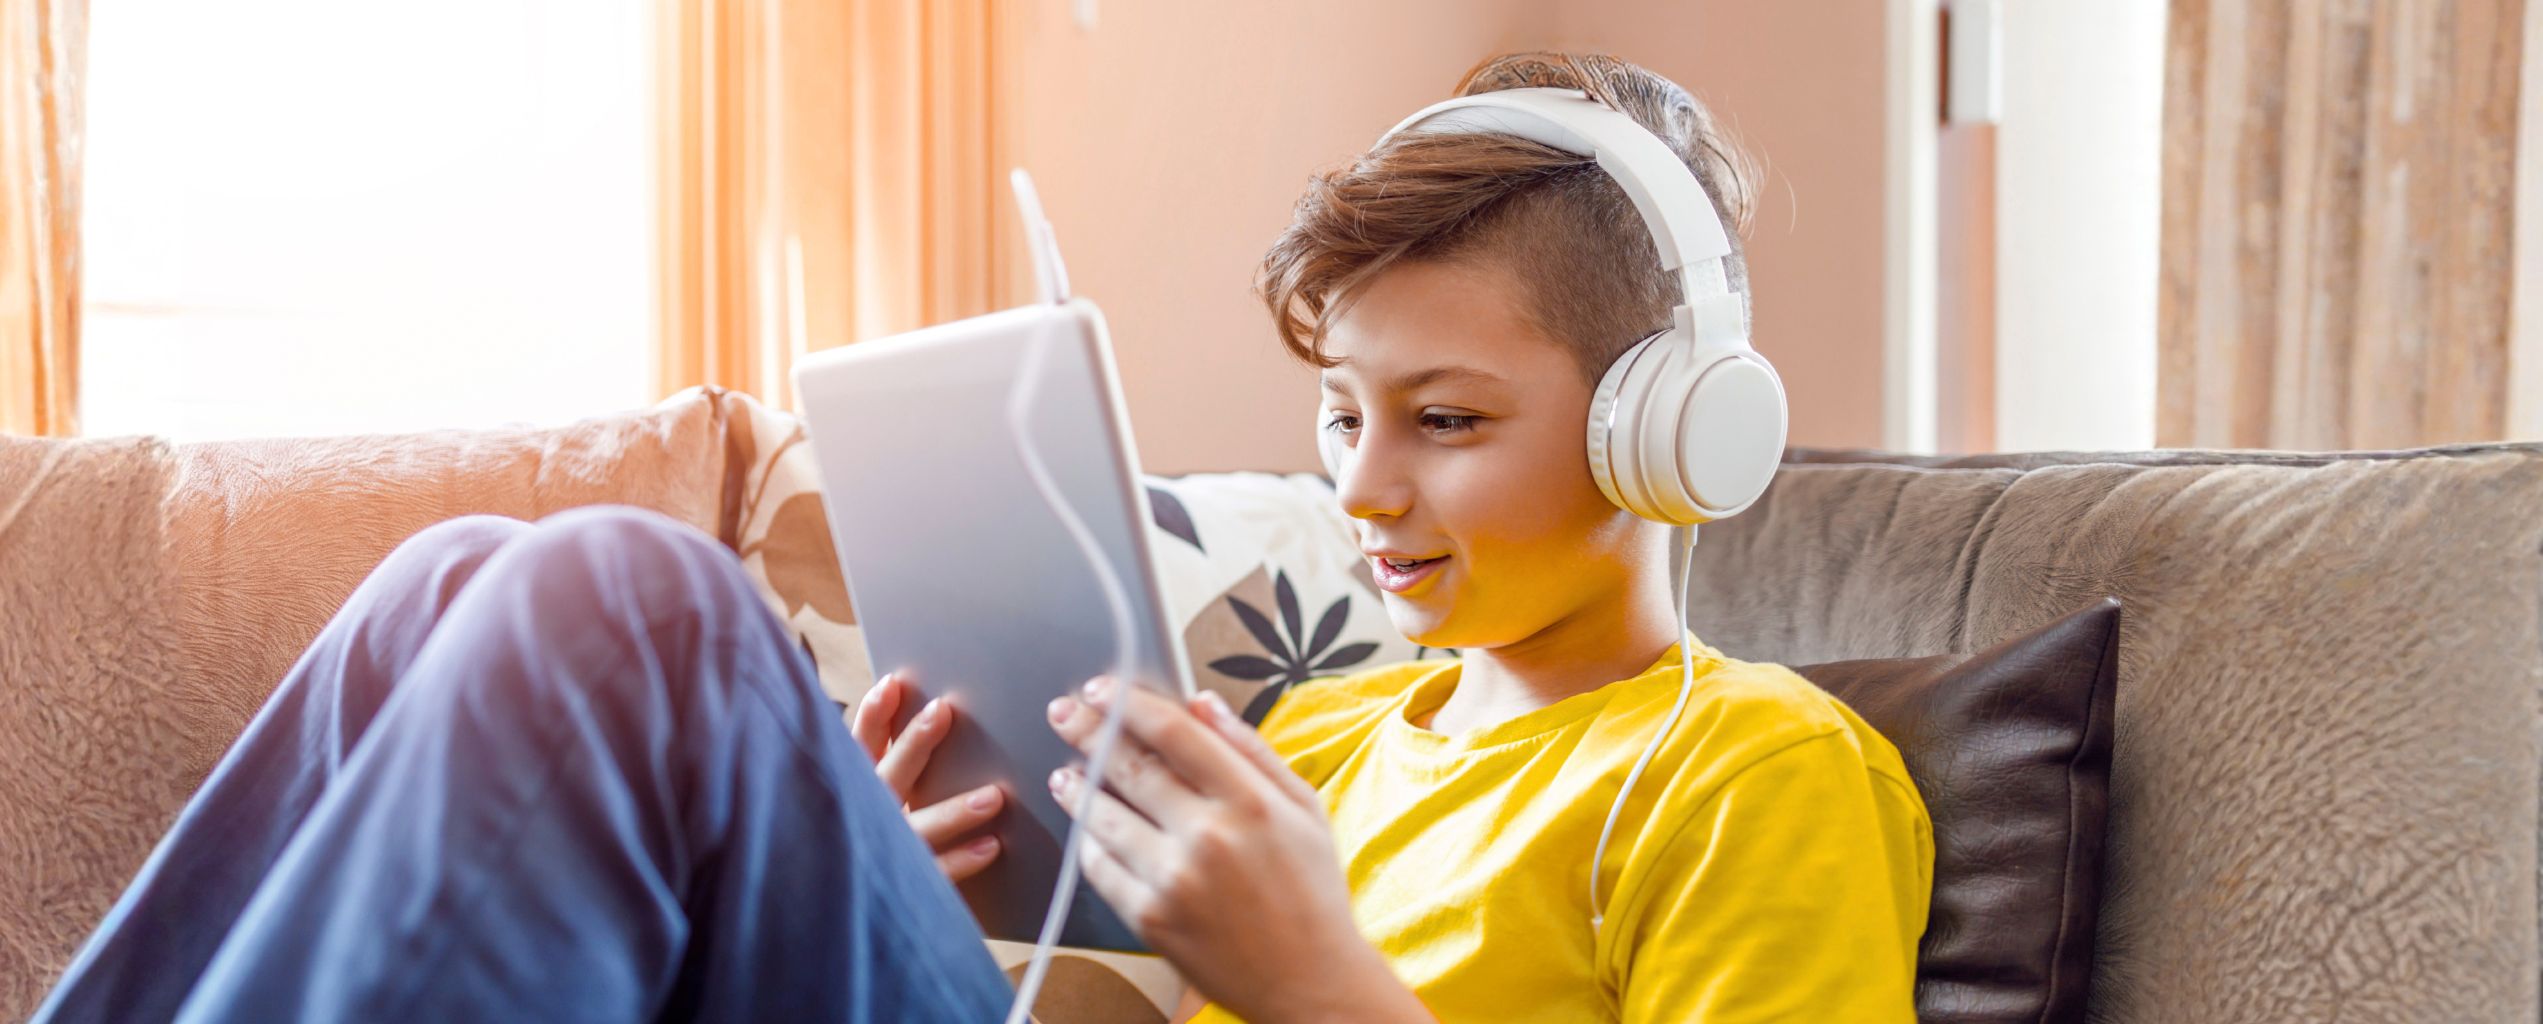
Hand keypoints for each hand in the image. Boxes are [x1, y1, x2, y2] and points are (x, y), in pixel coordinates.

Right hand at [850, 671, 1005, 882]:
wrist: (829, 919)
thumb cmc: (856, 844)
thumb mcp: (862, 801)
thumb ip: (886, 767)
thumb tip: (930, 718)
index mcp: (849, 792)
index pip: (857, 748)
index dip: (872, 717)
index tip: (893, 684)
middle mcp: (860, 820)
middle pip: (887, 776)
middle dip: (913, 743)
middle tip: (943, 710)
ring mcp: (878, 855)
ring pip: (914, 829)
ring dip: (953, 812)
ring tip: (994, 795)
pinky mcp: (896, 893)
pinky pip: (931, 876)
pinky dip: (960, 861)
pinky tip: (990, 846)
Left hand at [1046, 678, 1433, 1023]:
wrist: (1311, 983)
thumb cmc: (1312, 892)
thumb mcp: (1303, 809)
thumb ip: (1251, 750)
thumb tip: (1202, 702)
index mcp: (1251, 802)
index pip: (1174, 732)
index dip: (1131, 703)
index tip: (1105, 689)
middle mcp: (1208, 836)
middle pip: (1130, 766)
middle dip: (1089, 732)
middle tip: (1065, 714)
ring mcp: (1174, 880)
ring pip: (1105, 816)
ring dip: (1077, 787)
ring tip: (1065, 773)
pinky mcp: (1150, 919)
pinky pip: (1101, 867)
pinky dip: (1088, 841)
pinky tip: (1086, 828)